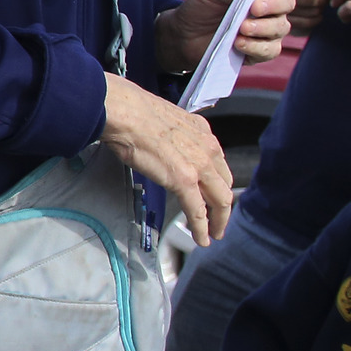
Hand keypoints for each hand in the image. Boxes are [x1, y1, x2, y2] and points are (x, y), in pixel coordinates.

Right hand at [98, 73, 231, 244]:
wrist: (126, 112)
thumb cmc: (134, 111)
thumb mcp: (164, 120)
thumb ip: (171, 135)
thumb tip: (160, 141)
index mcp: (203, 132)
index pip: (218, 164)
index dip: (218, 183)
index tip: (213, 194)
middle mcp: (208, 148)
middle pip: (225, 185)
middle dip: (223, 206)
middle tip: (218, 220)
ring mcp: (199, 165)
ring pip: (219, 200)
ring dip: (218, 220)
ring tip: (213, 233)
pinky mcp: (185, 181)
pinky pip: (198, 210)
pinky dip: (201, 227)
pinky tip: (200, 238)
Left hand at [156, 0, 309, 73]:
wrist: (184, 35)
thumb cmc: (201, 7)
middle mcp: (272, 6)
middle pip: (289, 2)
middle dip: (274, 5)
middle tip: (254, 8)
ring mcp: (269, 29)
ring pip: (282, 27)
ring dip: (263, 28)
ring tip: (242, 28)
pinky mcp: (261, 51)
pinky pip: (271, 50)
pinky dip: (256, 47)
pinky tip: (239, 43)